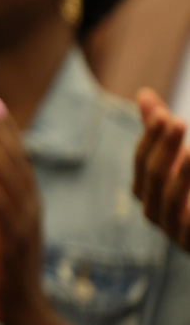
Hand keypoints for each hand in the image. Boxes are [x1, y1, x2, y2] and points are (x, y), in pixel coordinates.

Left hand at [0, 90, 50, 324]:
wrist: (22, 308)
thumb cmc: (9, 268)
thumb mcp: (5, 227)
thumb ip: (1, 200)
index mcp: (29, 201)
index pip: (19, 156)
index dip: (6, 128)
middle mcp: (31, 206)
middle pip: (15, 159)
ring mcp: (24, 223)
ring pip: (9, 176)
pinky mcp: (12, 241)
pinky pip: (0, 206)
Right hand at [133, 88, 189, 250]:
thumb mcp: (177, 159)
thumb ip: (158, 131)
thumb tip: (143, 93)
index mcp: (145, 191)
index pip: (141, 160)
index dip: (151, 138)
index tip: (165, 115)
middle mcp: (154, 212)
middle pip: (153, 176)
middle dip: (165, 148)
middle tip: (180, 121)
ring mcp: (174, 230)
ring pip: (170, 198)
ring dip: (183, 172)